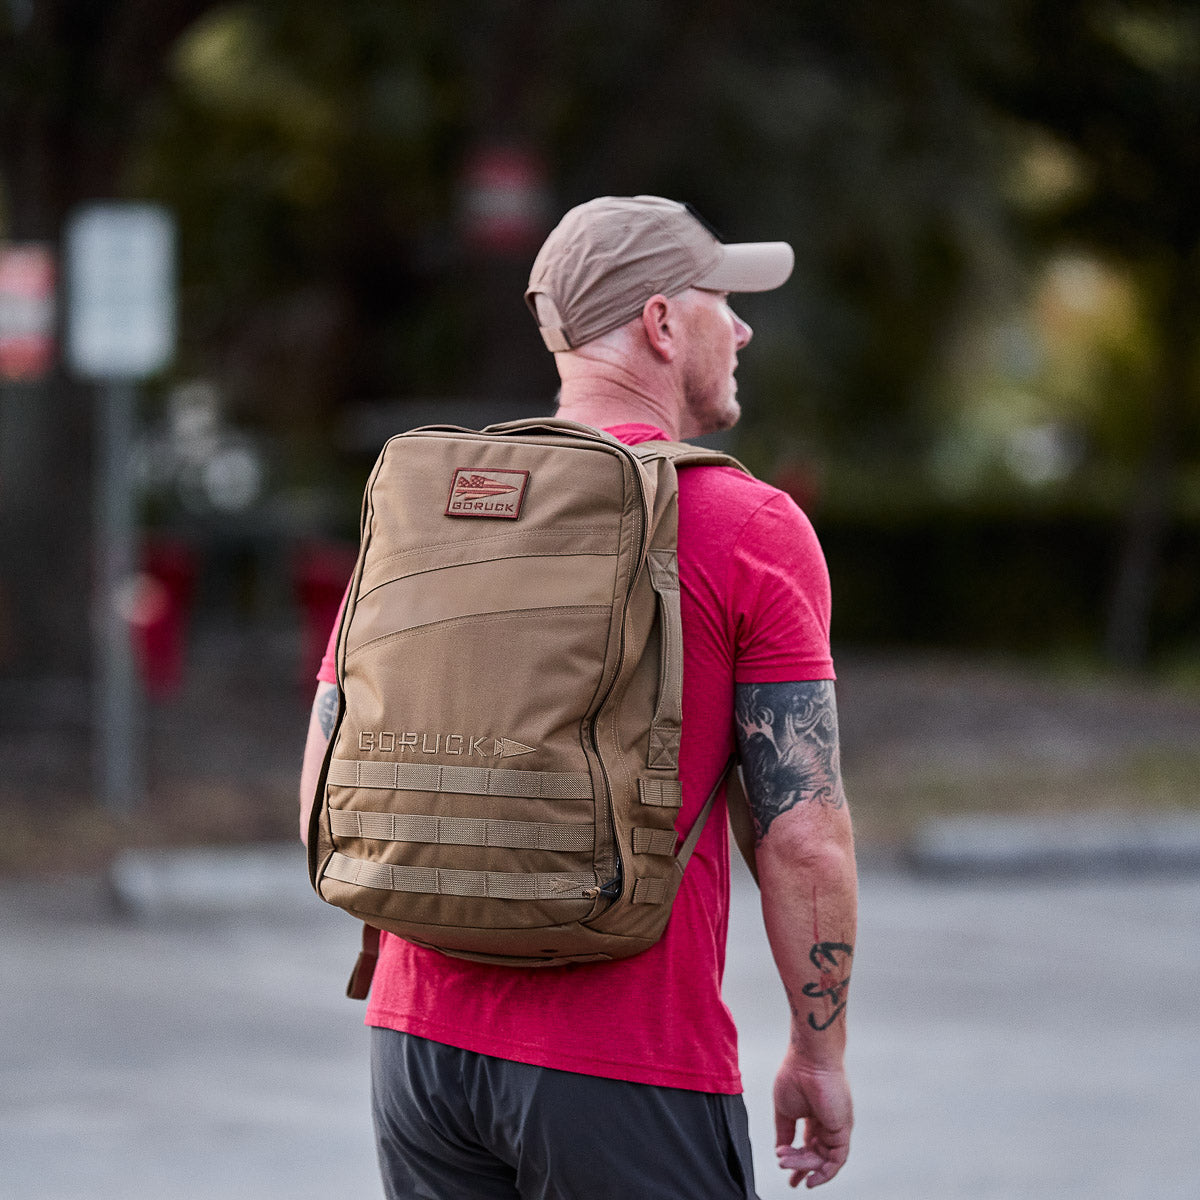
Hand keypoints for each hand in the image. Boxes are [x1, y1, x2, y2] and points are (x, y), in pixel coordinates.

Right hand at [773, 1054, 851, 1187]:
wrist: (808, 1060)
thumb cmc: (795, 1075)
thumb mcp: (784, 1110)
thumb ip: (784, 1132)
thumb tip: (781, 1150)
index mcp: (813, 1116)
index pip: (808, 1144)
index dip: (797, 1160)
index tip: (784, 1169)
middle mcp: (827, 1123)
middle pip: (814, 1153)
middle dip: (799, 1165)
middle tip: (785, 1170)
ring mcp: (836, 1127)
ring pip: (823, 1158)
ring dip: (804, 1165)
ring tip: (786, 1163)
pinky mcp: (842, 1130)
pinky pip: (837, 1159)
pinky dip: (826, 1172)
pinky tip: (811, 1176)